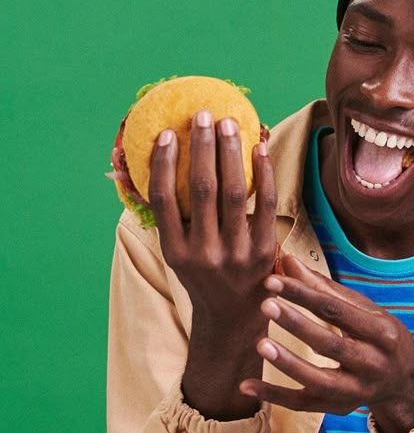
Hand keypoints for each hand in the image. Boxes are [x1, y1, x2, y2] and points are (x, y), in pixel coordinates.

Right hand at [148, 110, 277, 419]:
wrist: (234, 317)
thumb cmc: (201, 273)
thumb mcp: (176, 251)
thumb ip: (164, 214)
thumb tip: (128, 170)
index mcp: (174, 251)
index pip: (163, 200)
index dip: (164, 163)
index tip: (167, 133)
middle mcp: (203, 253)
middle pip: (202, 190)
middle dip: (202, 148)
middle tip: (203, 115)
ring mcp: (237, 253)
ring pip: (234, 193)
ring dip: (232, 153)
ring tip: (230, 123)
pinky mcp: (265, 251)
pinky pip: (266, 204)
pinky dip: (264, 173)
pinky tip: (260, 148)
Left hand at [240, 254, 413, 432]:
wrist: (406, 382)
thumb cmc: (382, 336)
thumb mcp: (366, 309)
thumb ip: (325, 287)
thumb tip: (287, 260)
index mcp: (382, 332)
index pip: (337, 310)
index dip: (304, 295)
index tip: (274, 281)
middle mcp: (373, 364)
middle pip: (330, 344)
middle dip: (296, 324)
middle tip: (266, 305)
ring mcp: (357, 391)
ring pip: (318, 380)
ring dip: (288, 364)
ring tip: (260, 344)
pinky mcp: (340, 409)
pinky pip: (303, 405)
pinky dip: (274, 396)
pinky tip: (246, 385)